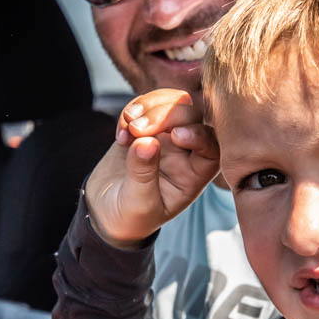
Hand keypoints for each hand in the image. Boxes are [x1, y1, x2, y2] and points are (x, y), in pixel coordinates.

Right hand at [84, 89, 219, 246]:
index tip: (175, 136)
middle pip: (191, 116)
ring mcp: (166, 136)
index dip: (199, 134)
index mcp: (195, 173)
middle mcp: (186, 151)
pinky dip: (132, 110)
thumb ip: (143, 175)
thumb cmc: (132, 216)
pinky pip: (146, 105)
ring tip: (128, 124)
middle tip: (139, 129)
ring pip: (171, 102)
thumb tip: (146, 142)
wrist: (107, 212)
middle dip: (166, 115)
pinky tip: (120, 135)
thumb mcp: (138, 203)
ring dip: (149, 105)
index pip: (211, 145)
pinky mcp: (145, 127)